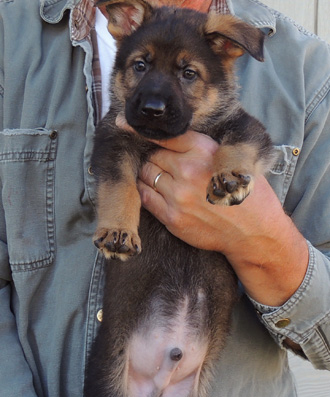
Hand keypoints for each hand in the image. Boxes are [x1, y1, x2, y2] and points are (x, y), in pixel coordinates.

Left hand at [132, 130, 308, 306]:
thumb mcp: (229, 158)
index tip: (123, 124)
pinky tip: (152, 191)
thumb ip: (200, 148)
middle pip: (152, 156)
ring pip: (146, 175)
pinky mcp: (173, 217)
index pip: (166, 136)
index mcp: (204, 150)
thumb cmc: (245, 193)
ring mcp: (178, 195)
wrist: (254, 231)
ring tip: (158, 177)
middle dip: (152, 158)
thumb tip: (168, 139)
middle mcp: (188, 169)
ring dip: (148, 174)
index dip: (142, 131)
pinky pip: (146, 198)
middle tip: (158, 163)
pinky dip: (145, 192)